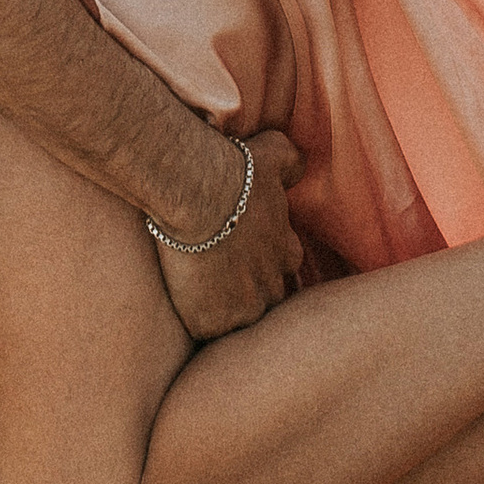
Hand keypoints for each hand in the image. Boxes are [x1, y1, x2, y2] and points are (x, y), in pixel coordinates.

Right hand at [151, 129, 306, 343]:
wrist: (197, 192)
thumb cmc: (233, 168)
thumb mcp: (274, 152)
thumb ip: (292, 162)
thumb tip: (299, 165)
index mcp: (286, 253)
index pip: (283, 265)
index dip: (264, 258)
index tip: (242, 247)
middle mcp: (272, 286)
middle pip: (266, 297)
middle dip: (248, 287)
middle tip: (219, 271)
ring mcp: (244, 308)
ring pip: (240, 318)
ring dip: (225, 307)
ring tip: (200, 289)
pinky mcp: (213, 322)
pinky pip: (207, 331)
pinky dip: (198, 318)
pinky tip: (185, 300)